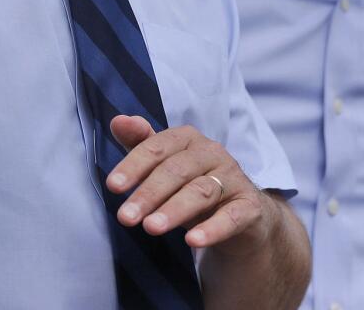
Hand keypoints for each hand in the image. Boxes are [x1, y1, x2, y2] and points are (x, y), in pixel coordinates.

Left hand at [106, 114, 274, 254]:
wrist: (242, 215)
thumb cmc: (193, 185)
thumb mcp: (165, 166)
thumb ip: (141, 144)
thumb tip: (118, 121)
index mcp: (188, 139)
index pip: (157, 147)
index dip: (134, 165)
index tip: (113, 186)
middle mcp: (213, 153)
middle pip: (177, 170)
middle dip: (149, 193)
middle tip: (125, 217)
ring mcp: (234, 178)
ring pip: (201, 192)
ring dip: (174, 210)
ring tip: (151, 228)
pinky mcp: (250, 207)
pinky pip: (232, 216)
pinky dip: (213, 229)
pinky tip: (193, 242)